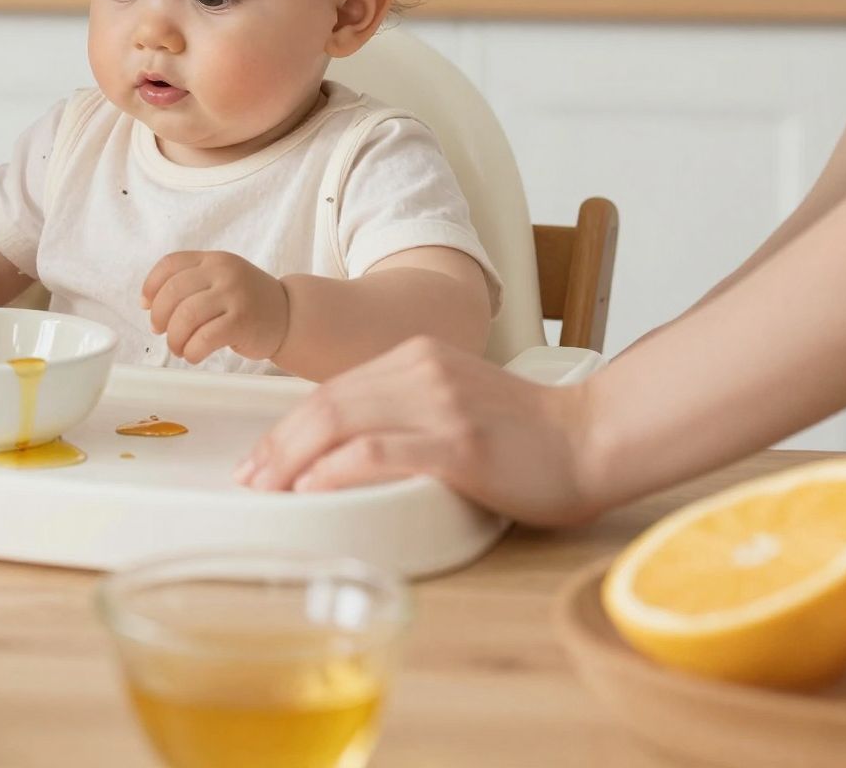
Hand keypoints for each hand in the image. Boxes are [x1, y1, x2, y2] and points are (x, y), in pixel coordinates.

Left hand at [142, 250, 289, 364]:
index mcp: (213, 259)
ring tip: (179, 347)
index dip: (151, 286)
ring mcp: (233, 295)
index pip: (170, 264)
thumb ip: (191, 283)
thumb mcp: (221, 279)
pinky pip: (204, 338)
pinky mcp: (242, 322)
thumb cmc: (247, 302)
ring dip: (174, 338)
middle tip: (161, 332)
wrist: (289, 315)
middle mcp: (223, 272)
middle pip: (173, 292)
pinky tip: (194, 354)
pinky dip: (191, 351)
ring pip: (185, 316)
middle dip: (159, 317)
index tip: (146, 306)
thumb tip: (149, 304)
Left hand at [235, 336, 602, 526]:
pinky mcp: (458, 443)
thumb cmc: (526, 435)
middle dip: (278, 444)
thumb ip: (405, 409)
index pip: (332, 389)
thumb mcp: (454, 401)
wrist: (594, 439)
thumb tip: (341, 448)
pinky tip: (312, 488)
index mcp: (417, 355)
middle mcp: (422, 369)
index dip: (287, 426)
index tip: (260, 459)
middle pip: (326, 403)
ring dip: (293, 457)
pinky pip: (379, 450)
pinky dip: (336, 468)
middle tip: (251, 479)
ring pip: (341, 420)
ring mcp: (440, 404)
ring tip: (270, 489)